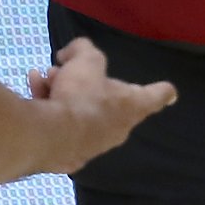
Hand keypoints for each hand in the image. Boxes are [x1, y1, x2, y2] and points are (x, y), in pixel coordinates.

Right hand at [26, 38, 177, 174]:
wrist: (52, 136)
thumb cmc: (82, 96)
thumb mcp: (86, 60)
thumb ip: (83, 49)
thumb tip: (72, 52)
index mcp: (132, 107)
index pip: (155, 97)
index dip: (162, 91)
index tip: (170, 90)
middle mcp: (116, 129)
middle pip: (106, 101)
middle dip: (84, 82)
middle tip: (64, 69)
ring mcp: (92, 146)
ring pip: (79, 111)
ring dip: (61, 91)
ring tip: (43, 77)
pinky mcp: (66, 155)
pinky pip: (61, 125)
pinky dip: (49, 107)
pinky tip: (34, 89)